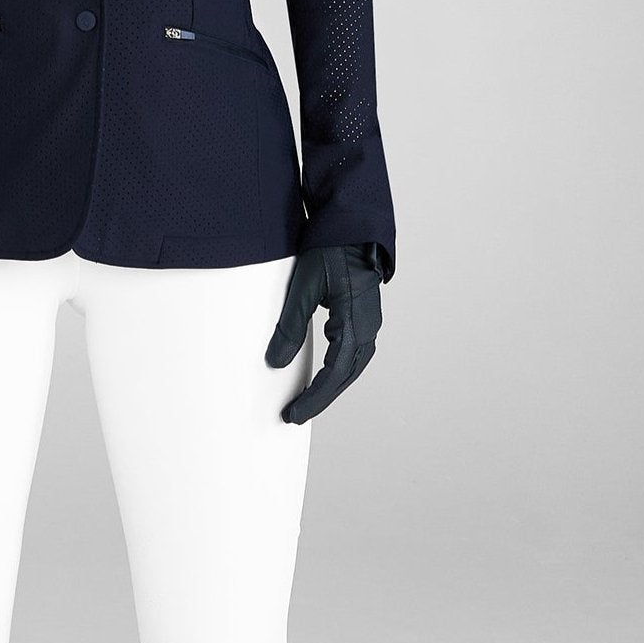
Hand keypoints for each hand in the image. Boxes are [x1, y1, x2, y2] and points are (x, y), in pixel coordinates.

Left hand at [265, 241, 387, 423]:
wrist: (352, 226)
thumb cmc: (330, 251)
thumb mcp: (303, 288)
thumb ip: (290, 326)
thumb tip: (274, 362)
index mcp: (354, 324)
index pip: (334, 374)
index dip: (313, 399)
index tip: (293, 415)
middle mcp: (367, 328)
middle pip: (345, 377)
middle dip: (320, 399)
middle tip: (294, 416)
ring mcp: (369, 322)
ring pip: (352, 367)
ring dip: (331, 386)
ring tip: (307, 401)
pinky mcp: (364, 315)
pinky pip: (353, 352)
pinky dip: (338, 369)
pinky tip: (324, 373)